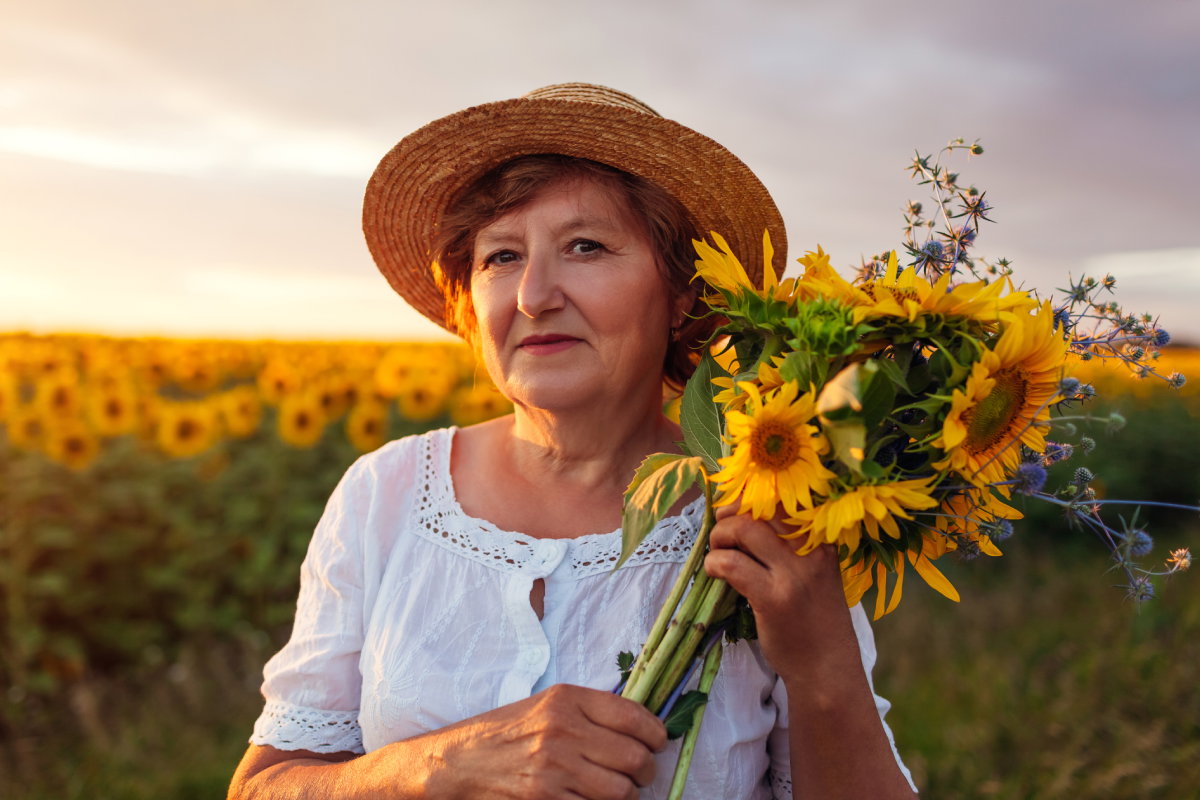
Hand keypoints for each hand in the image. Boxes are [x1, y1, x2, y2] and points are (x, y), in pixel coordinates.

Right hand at [423, 683, 666, 799]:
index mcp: (567, 700)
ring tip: (623, 791)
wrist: (459, 762)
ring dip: (630, 795)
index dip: (656, 734)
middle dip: (647, 769)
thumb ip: (590, 711)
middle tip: (643, 773)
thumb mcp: (547, 705)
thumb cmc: (506, 732)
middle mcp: (563, 731)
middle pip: (634, 757)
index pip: (633, 716)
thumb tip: (641, 726)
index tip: (659, 742)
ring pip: (622, 791)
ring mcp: (554, 769)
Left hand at [703, 505, 860, 683]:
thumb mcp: (815, 571)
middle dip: (731, 514)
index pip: (782, 500)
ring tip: (717, 552)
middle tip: (721, 531)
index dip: (750, 498)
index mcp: (822, 538)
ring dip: (720, 536)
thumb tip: (743, 517)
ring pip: (744, 529)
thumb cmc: (816, 618)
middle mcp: (811, 550)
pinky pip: (733, 565)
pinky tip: (715, 572)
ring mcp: (794, 574)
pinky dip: (715, 563)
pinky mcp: (773, 598)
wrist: (828, 667)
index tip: (735, 509)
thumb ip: (791, 545)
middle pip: (760, 509)